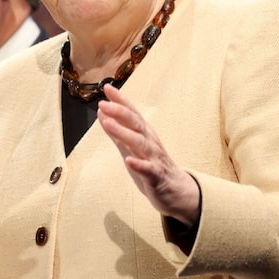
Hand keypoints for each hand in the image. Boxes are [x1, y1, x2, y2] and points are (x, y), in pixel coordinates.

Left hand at [97, 84, 199, 226]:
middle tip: (103, 104)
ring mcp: (154, 158)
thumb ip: (117, 131)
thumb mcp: (131, 147)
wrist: (177, 192)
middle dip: (120, 112)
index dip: (120, 100)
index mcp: (144, 133)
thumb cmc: (151, 166)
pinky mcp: (157, 177)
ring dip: (123, 133)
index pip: (131, 113)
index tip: (106, 87)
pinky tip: (129, 161)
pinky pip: (148, 169)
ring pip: (140, 143)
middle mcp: (150, 142)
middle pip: (136, 124)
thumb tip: (102, 113)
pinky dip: (139, 164)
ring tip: (108, 124)